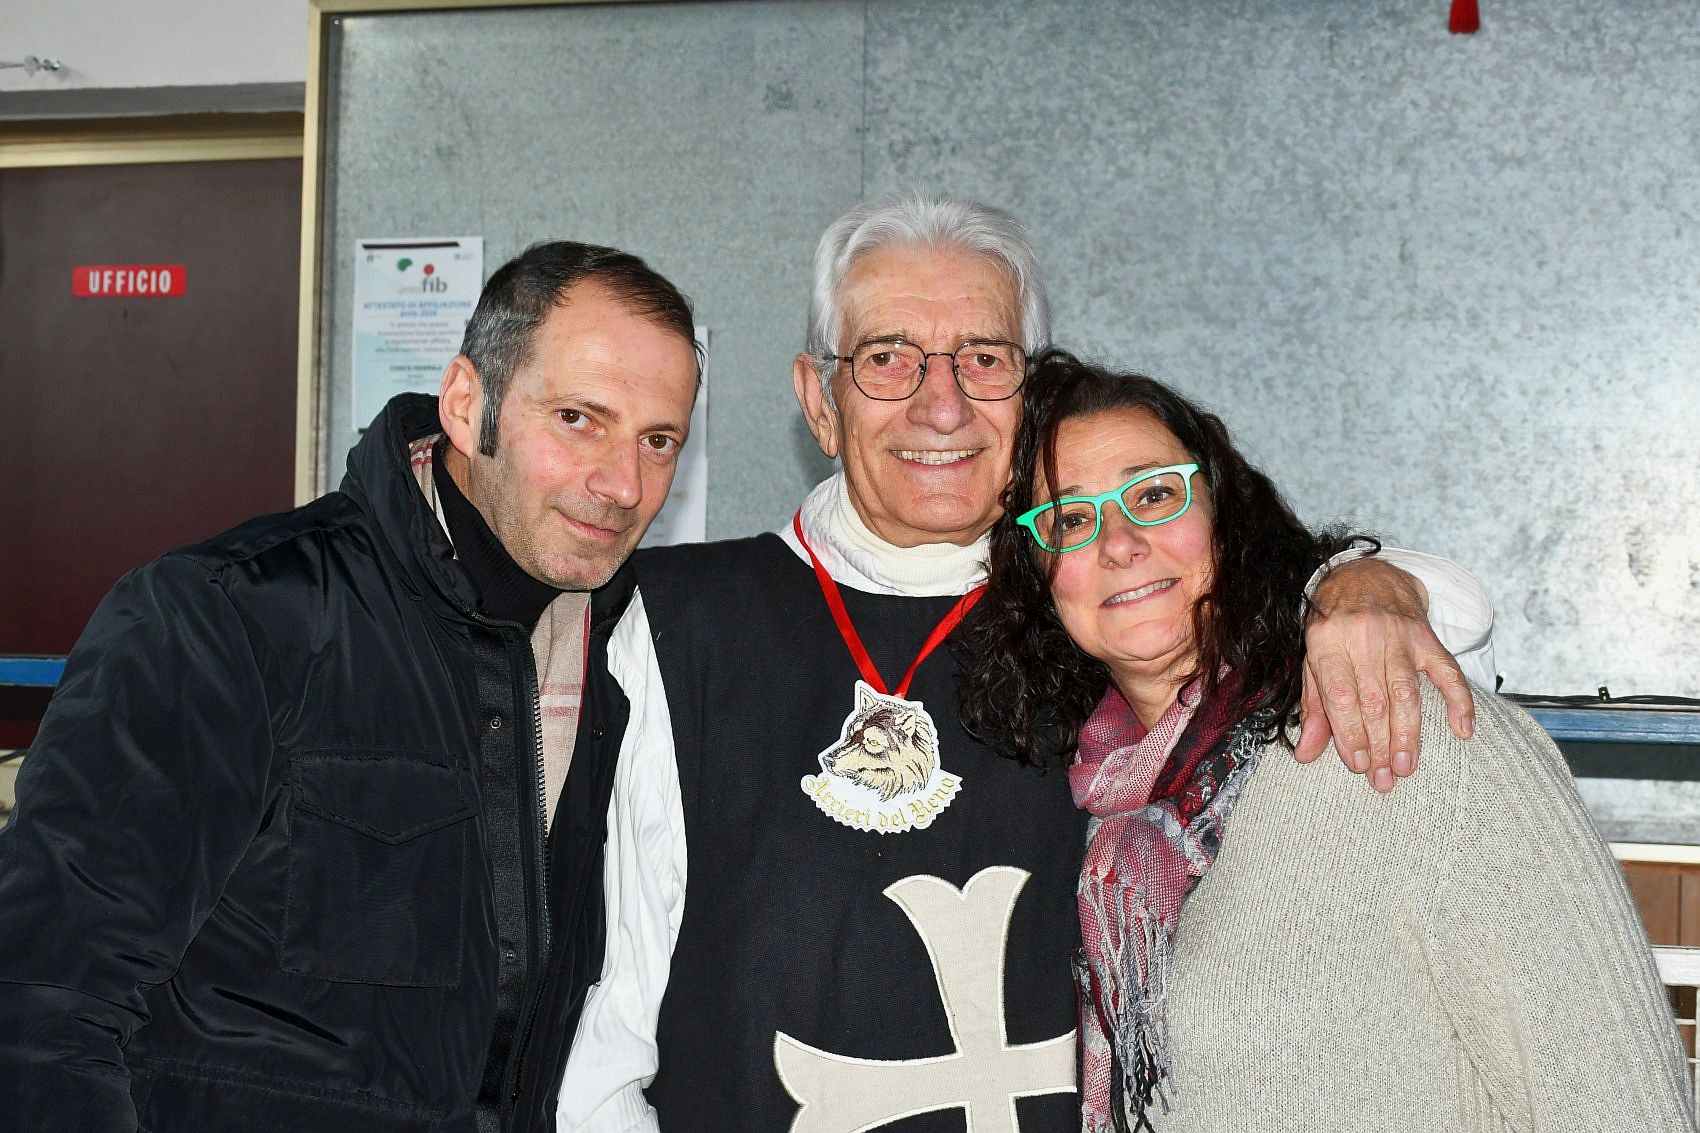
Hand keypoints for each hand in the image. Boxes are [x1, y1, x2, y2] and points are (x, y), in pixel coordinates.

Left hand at [1293, 557, 1475, 790]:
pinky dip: (1459, 701)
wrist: (1365, 574)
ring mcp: (1399, 635)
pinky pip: (1447, 671)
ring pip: (1407, 692)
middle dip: (1379, 744)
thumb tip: (1305, 754)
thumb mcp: (1313, 659)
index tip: (1357, 765)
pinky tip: (1463, 730)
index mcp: (1327, 640)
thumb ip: (1313, 707)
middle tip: (1384, 779)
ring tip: (1407, 767)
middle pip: (1374, 699)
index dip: (1349, 733)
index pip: (1340, 695)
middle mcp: (1363, 636)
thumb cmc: (1334, 625)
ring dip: (1408, 734)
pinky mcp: (1427, 636)